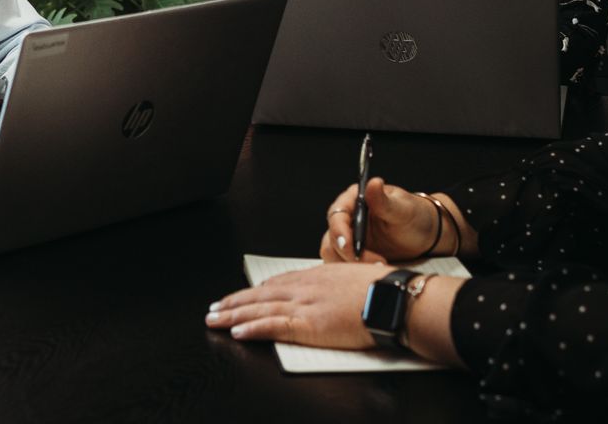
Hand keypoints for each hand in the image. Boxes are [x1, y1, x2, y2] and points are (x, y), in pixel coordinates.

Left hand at [206, 263, 387, 347]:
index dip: (256, 290)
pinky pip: (273, 326)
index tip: (242, 295)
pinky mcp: (308, 325)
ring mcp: (304, 305)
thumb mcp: (355, 277)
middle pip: (261, 294)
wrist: (393, 298)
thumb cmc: (383, 289)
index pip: (278, 283)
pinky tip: (236, 331)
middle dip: (234, 301)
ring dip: (233, 314)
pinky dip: (252, 328)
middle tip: (214, 307)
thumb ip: (338, 284)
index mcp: (316, 276)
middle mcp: (305, 287)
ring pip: (259, 308)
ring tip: (214, 319)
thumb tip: (336, 290)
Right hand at [320, 177, 441, 262]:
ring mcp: (348, 237)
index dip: (340, 233)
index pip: (336, 216)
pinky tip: (373, 273)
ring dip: (350, 266)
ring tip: (378, 268)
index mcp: (354, 200)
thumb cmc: (413, 215)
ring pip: (333, 255)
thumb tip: (373, 183)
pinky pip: (342, 266)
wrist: (424, 234)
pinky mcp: (352, 254)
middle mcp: (346, 218)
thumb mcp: (402, 208)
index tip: (351, 247)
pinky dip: (353, 273)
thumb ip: (384, 200)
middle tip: (374, 263)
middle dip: (348, 254)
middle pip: (331, 239)